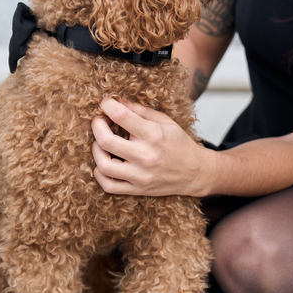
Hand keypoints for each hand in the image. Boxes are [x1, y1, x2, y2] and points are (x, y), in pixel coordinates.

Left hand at [91, 98, 215, 196]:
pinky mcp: (137, 190)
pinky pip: (109, 186)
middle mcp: (145, 156)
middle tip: (99, 121)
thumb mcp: (166, 122)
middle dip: (97, 126)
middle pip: (106, 140)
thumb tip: (119, 103)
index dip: (108, 106)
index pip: (122, 116)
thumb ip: (141, 111)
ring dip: (96, 150)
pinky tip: (104, 163)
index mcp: (154, 135)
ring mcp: (140, 176)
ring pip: (104, 165)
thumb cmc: (179, 144)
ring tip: (101, 143)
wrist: (195, 173)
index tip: (106, 104)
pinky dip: (100, 174)